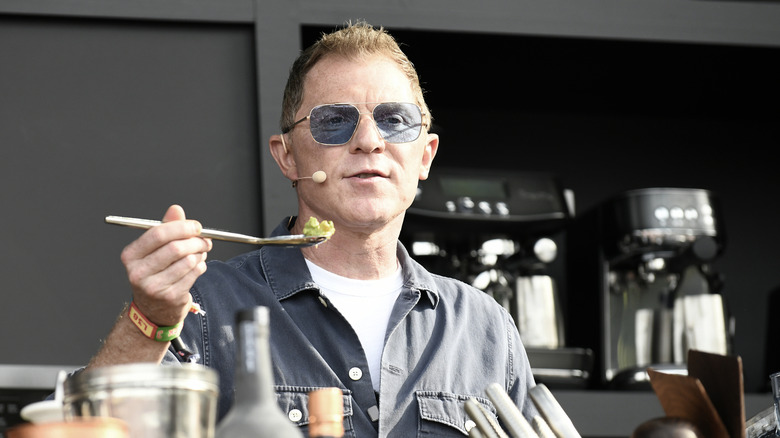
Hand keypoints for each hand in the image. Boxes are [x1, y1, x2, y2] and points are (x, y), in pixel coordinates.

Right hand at [120, 205, 211, 326]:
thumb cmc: (155, 273)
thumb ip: (166, 228)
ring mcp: (154, 287)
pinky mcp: (170, 297)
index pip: (158, 234)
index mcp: (131, 255)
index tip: (196, 226)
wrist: (153, 310)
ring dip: (200, 254)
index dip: (182, 227)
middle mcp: (138, 272)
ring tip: (200, 253)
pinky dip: (201, 266)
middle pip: (175, 248)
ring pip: (188, 261)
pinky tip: (197, 266)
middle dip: (196, 241)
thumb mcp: (155, 250)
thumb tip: (176, 209)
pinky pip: (194, 274)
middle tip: (205, 240)